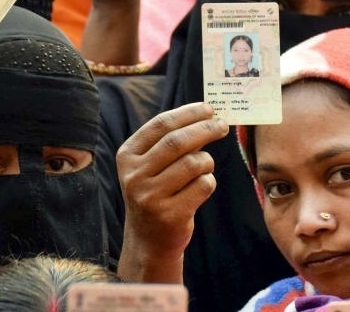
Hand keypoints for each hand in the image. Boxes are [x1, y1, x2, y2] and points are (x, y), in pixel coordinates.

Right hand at [117, 103, 227, 281]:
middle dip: (205, 129)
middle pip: (178, 141)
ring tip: (205, 167)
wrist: (148, 240)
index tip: (209, 109)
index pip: (161, 125)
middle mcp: (134, 176)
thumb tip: (207, 115)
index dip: (188, 113)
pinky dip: (209, 181)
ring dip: (207, 161)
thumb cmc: (156, 193)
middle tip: (222, 126)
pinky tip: (200, 188)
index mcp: (127, 156)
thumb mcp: (151, 166)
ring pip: (194, 163)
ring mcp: (150, 197)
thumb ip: (170, 142)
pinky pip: (203, 185)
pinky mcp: (169, 215)